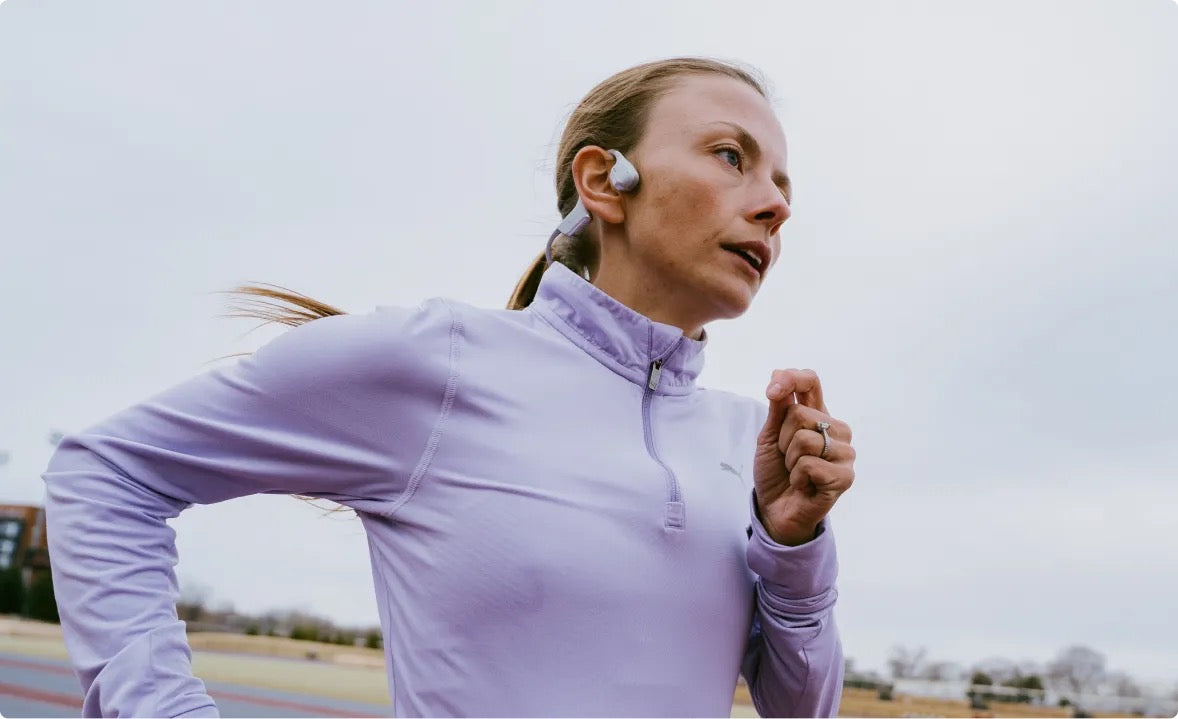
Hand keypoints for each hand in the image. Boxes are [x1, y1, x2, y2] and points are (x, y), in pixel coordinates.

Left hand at [752, 369, 855, 545]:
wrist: (775, 509)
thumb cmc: (776, 472)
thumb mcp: (770, 436)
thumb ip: (778, 407)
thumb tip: (779, 374)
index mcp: (819, 415)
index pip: (811, 382)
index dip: (791, 379)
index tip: (772, 391)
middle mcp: (837, 430)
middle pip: (800, 414)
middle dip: (781, 439)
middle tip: (787, 458)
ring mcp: (844, 453)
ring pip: (805, 440)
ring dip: (789, 460)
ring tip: (796, 472)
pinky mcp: (845, 477)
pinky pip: (809, 465)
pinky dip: (797, 477)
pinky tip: (803, 485)